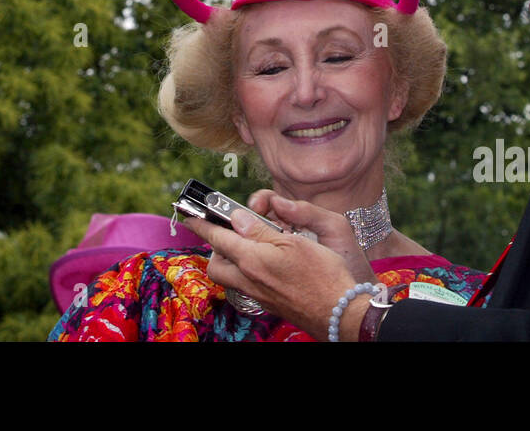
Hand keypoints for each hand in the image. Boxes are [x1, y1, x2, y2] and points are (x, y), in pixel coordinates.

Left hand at [184, 199, 374, 340]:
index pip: (218, 238)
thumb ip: (260, 230)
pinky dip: (248, 272)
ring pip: (231, 277)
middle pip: (216, 265)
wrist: (339, 313)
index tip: (190, 216)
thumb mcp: (293, 242)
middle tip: (231, 232)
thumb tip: (237, 219)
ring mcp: (258, 295)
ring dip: (233, 260)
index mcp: (252, 260)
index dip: (202, 225)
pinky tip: (268, 263)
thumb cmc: (322, 274)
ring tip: (253, 245)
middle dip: (216, 248)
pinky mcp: (269, 303)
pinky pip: (247, 285)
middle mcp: (249, 280)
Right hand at [246, 190, 372, 284]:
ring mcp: (276, 256)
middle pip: (252, 220)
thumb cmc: (349, 260)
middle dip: (243, 218)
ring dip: (244, 240)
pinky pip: (253, 264)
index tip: (256, 206)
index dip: (259, 201)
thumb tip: (277, 202)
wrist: (352, 297)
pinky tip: (257, 263)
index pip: (269, 202)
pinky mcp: (272, 276)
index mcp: (296, 219)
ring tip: (250, 244)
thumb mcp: (334, 228)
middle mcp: (282, 235)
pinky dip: (250, 261)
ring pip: (249, 243)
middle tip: (245, 224)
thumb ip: (308, 211)